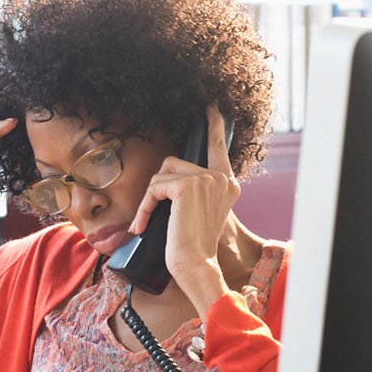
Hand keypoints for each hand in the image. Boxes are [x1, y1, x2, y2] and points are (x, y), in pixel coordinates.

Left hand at [128, 105, 238, 307]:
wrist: (195, 264)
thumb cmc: (191, 246)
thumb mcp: (197, 213)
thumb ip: (193, 191)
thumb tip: (168, 179)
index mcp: (227, 184)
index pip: (218, 148)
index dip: (214, 126)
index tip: (211, 108)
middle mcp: (221, 178)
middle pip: (174, 164)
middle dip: (157, 189)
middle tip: (152, 215)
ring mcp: (206, 180)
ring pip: (162, 175)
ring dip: (150, 199)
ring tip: (150, 223)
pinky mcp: (187, 186)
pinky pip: (154, 188)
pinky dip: (144, 207)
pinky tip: (144, 226)